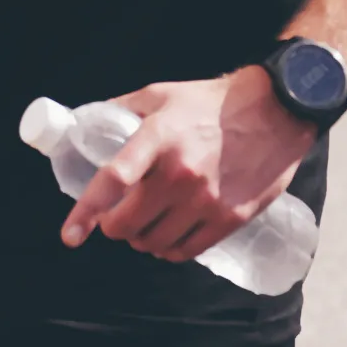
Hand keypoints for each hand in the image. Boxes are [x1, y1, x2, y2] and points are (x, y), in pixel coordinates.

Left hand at [60, 68, 314, 262]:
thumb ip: (122, 110)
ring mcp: (206, 199)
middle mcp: (180, 172)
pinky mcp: (229, 218)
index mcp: (158, 137)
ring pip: (154, 243)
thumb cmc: (211, 102)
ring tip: (145, 225)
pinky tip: (168, 237)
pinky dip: (169, 250)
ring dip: (142, 239)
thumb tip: (86, 124)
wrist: (276, 111)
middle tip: (116, 218)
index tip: (70, 235)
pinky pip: (186, 252)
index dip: (86, 211)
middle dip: (114, 226)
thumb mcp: (161, 95)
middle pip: (128, 224)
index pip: (114, 180)